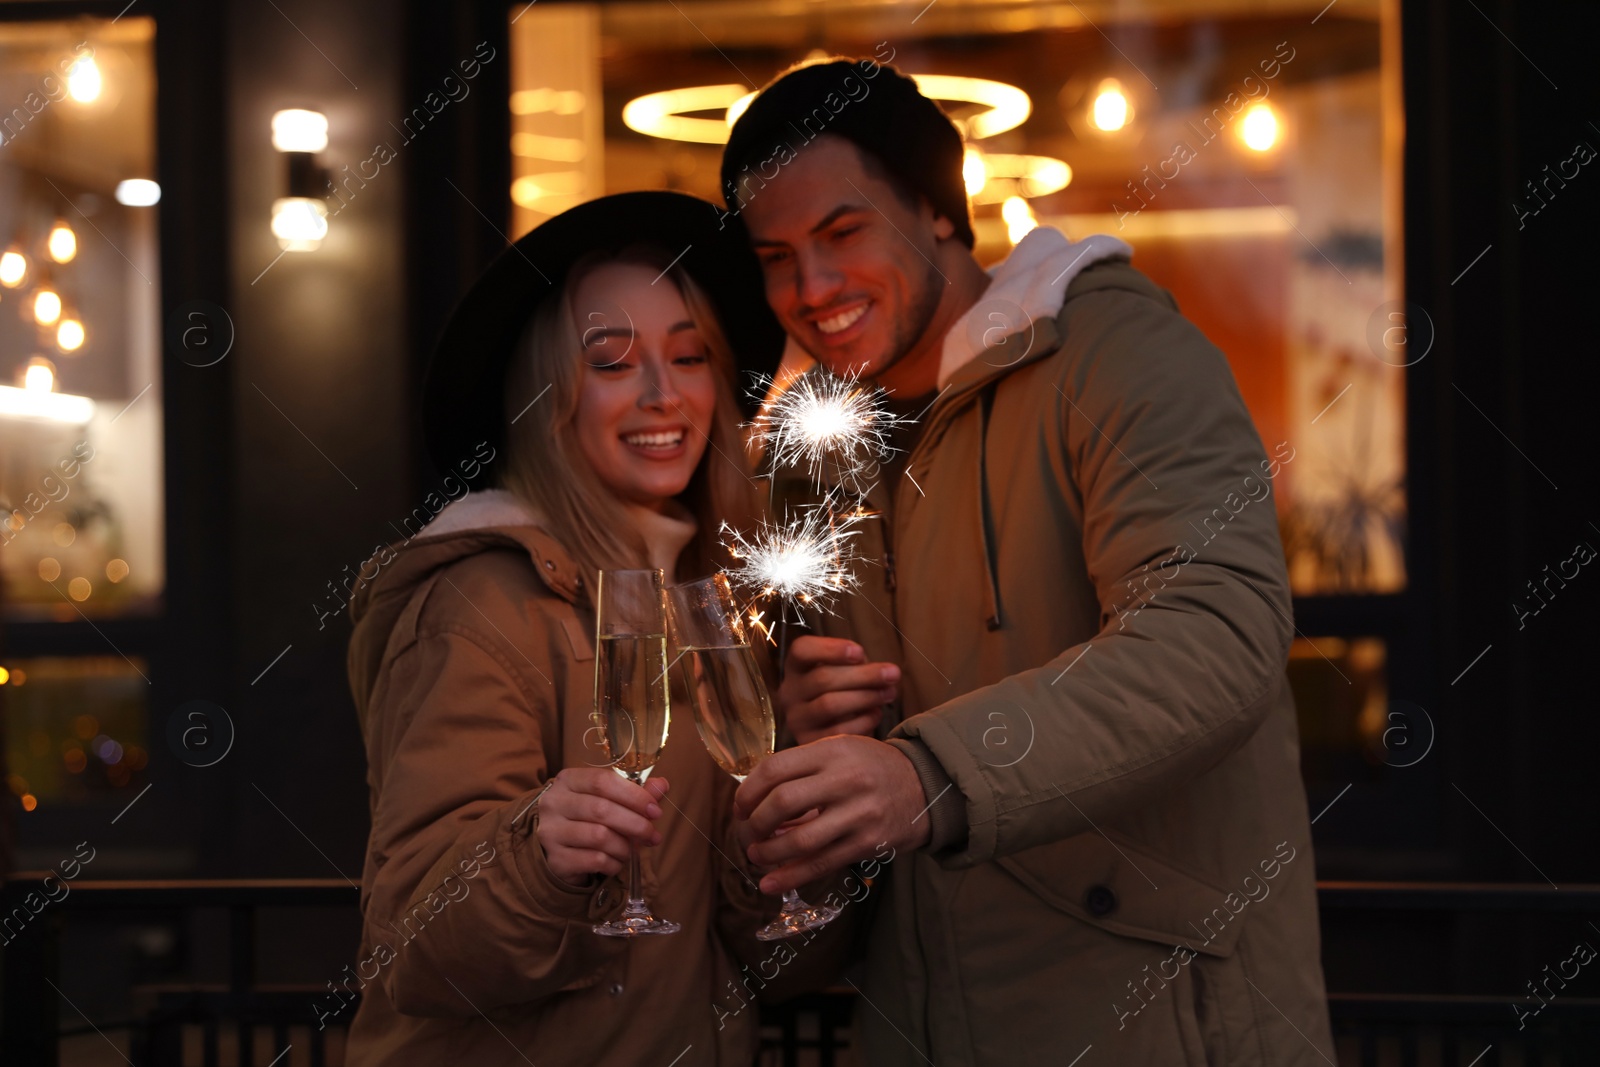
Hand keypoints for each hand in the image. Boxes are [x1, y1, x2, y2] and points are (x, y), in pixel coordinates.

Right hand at [536, 768, 668, 886]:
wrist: (556, 847)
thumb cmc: (587, 818)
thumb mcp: (608, 799)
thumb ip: (635, 792)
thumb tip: (662, 785)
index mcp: (568, 780)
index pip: (602, 781)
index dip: (633, 795)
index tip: (654, 809)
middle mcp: (554, 803)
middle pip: (601, 809)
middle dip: (635, 824)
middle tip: (652, 835)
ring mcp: (551, 831)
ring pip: (599, 837)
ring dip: (625, 846)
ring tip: (632, 849)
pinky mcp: (555, 859)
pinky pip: (594, 860)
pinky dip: (613, 862)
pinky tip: (616, 861)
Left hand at [734, 735, 931, 894]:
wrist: (925, 785)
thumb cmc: (870, 767)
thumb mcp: (839, 749)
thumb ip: (801, 766)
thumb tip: (753, 796)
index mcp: (832, 751)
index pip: (775, 769)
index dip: (748, 792)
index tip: (740, 807)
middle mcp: (845, 779)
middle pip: (782, 802)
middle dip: (754, 823)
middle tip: (747, 833)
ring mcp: (859, 813)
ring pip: (800, 840)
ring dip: (769, 852)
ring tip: (757, 855)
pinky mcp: (868, 843)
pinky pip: (822, 863)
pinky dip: (791, 876)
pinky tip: (770, 883)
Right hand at [779, 636, 899, 744]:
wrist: (833, 729)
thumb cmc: (843, 690)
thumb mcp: (845, 670)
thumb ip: (856, 664)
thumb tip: (880, 672)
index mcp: (796, 666)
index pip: (802, 650)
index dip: (830, 649)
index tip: (859, 652)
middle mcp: (789, 692)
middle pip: (823, 678)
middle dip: (863, 675)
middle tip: (893, 673)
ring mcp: (797, 719)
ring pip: (829, 704)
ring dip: (865, 697)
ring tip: (889, 693)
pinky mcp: (809, 743)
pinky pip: (838, 732)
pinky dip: (862, 721)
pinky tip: (876, 714)